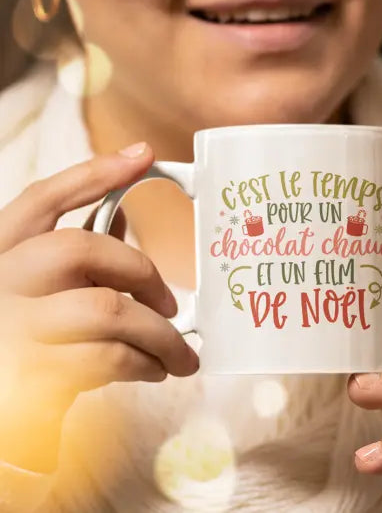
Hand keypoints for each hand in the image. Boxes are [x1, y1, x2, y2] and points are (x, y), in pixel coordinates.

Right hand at [0, 143, 198, 472]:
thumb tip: (122, 220)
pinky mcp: (31, 374)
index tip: (143, 155)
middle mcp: (0, 283)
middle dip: (143, 274)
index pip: (41, 199)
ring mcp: (12, 328)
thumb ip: (72, 258)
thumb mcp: (39, 292)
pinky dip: (144, 363)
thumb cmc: (29, 342)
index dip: (92, 174)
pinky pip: (106, 357)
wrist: (6, 409)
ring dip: (159, 334)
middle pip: (81, 249)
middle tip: (173, 306)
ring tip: (180, 353)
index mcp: (1, 254)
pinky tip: (154, 369)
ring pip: (106, 310)